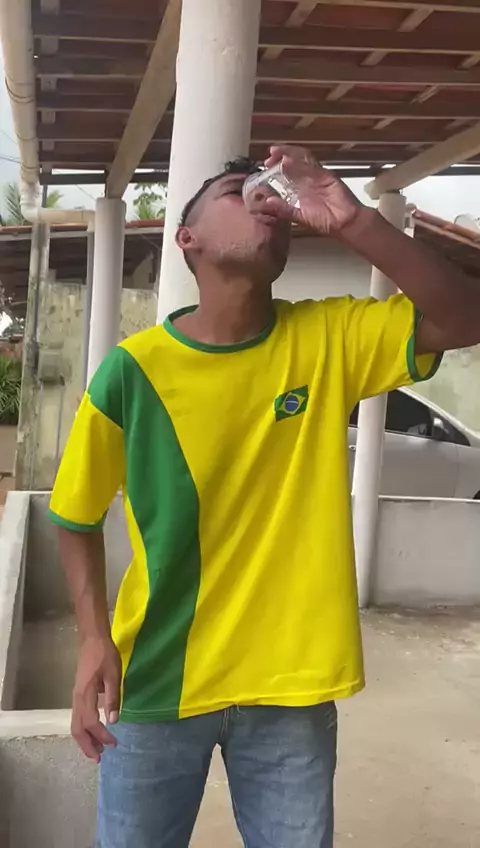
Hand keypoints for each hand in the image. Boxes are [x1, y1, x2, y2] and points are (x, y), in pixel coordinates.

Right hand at [71, 636, 120, 762]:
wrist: (92, 640)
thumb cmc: (105, 655)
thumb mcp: (114, 675)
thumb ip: (113, 698)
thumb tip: (114, 721)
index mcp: (86, 695)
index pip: (91, 722)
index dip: (101, 736)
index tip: (114, 744)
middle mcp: (77, 699)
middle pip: (77, 729)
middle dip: (87, 746)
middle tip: (99, 759)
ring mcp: (76, 697)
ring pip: (75, 725)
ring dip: (84, 740)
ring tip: (96, 751)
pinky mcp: (78, 694)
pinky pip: (77, 718)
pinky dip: (83, 730)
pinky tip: (92, 733)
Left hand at [261, 145, 362, 234]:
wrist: (345, 223)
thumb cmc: (325, 222)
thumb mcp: (299, 217)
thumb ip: (284, 209)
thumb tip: (268, 202)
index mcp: (300, 189)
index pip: (286, 173)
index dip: (275, 168)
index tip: (265, 166)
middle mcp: (308, 180)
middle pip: (293, 161)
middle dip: (280, 156)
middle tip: (268, 157)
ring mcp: (318, 176)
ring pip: (301, 159)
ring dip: (288, 154)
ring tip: (276, 153)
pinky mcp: (327, 176)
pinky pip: (312, 166)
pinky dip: (299, 162)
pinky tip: (288, 160)